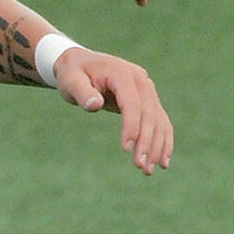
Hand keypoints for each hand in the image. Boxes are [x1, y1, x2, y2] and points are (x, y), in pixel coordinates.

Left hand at [53, 48, 171, 173]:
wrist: (80, 63)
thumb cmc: (73, 73)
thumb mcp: (70, 80)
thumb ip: (82, 92)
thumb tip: (94, 105)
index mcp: (122, 73)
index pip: (132, 103)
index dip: (131, 127)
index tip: (125, 149)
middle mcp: (140, 79)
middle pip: (149, 113)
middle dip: (147, 142)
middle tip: (141, 167)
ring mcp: (147, 89)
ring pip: (158, 120)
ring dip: (157, 146)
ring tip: (148, 170)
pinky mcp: (147, 99)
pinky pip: (159, 120)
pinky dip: (163, 140)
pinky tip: (162, 160)